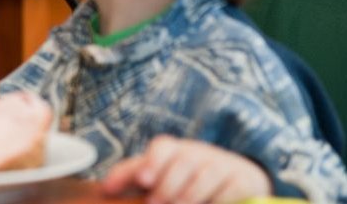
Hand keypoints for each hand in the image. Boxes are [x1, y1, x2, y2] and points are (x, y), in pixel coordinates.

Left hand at [102, 135, 272, 203]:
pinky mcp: (242, 180)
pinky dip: (218, 200)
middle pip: (183, 162)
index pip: (163, 147)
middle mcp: (198, 152)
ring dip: (190, 195)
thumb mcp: (156, 172)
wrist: (233, 175)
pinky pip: (230, 190)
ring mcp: (221, 164)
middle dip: (168, 186)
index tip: (144, 180)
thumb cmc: (182, 175)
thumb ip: (129, 177)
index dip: (153, 161)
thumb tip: (103, 190)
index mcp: (173, 149)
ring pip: (206, 176)